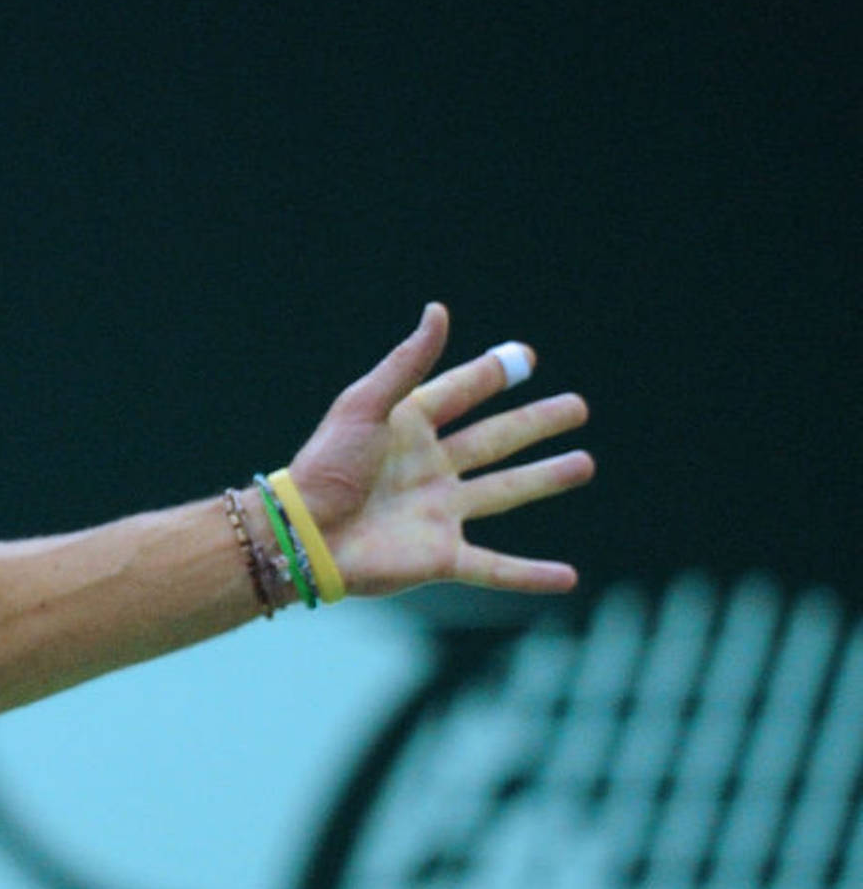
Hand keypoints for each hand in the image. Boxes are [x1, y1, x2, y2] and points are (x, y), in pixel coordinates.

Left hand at [285, 303, 593, 597]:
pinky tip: (568, 578)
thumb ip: (407, 363)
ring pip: (504, 492)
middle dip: (535, 424)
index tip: (525, 356)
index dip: (490, 376)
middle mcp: (428, 468)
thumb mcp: (365, 405)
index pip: (458, 394)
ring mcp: (437, 513)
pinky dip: (531, 575)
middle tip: (576, 407)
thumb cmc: (326, 465)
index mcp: (407, 428)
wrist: (303, 533)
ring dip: (545, 479)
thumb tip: (438, 310)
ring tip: (584, 464)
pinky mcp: (440, 557)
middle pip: (494, 440)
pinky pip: (495, 568)